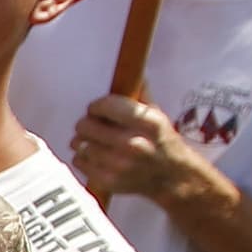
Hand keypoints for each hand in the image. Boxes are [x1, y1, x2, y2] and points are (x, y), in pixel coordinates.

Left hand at [73, 91, 214, 206]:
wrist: (174, 177)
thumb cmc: (162, 142)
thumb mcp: (158, 116)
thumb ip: (140, 95)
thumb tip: (132, 70)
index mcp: (148, 123)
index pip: (105, 105)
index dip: (97, 106)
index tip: (98, 109)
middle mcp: (133, 144)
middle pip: (85, 125)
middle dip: (87, 123)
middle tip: (94, 125)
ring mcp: (119, 165)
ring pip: (79, 143)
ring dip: (84, 140)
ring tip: (95, 141)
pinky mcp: (108, 180)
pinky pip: (78, 161)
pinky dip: (83, 157)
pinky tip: (96, 155)